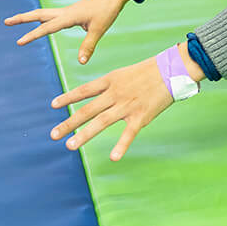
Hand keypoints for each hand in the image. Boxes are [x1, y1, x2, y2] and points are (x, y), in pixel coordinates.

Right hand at [4, 0, 139, 63]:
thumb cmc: (108, 9)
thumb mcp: (100, 29)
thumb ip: (88, 45)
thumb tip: (80, 62)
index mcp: (69, 16)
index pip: (47, 27)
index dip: (32, 35)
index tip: (19, 42)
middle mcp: (66, 12)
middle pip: (39, 14)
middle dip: (22, 18)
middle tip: (6, 21)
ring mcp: (69, 11)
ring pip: (45, 13)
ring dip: (31, 17)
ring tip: (17, 20)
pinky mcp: (74, 12)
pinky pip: (54, 15)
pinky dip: (44, 19)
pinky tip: (43, 23)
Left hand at [49, 56, 172, 159]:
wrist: (173, 68)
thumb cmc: (151, 70)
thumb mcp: (126, 73)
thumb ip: (113, 85)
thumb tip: (100, 95)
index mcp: (111, 80)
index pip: (84, 90)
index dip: (68, 98)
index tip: (53, 105)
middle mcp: (115, 93)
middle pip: (87, 110)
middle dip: (69, 123)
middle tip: (53, 134)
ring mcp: (127, 105)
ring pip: (101, 122)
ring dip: (84, 135)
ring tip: (70, 146)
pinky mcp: (141, 116)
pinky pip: (128, 133)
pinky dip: (121, 146)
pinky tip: (113, 157)